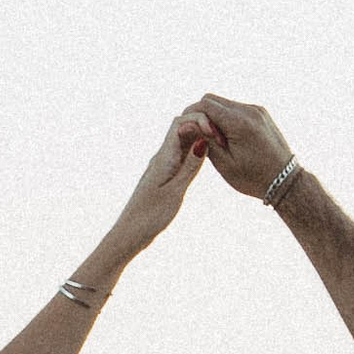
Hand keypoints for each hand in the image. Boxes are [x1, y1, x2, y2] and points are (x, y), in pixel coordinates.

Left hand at [89, 117, 210, 271]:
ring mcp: (163, 165)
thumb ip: (190, 166)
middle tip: (223, 137)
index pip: (181, 123)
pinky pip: (182, 155)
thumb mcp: (175, 192)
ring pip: (183, 140)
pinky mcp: (165, 175)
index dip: (200, 120)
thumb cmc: (150, 216)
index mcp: (164, 158)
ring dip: (200, 137)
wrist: (130, 233)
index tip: (217, 133)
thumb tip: (203, 140)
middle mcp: (162, 157)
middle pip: (182, 127)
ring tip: (220, 145)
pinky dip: (195, 151)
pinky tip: (207, 158)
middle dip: (202, 125)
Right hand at [183, 93, 293, 199]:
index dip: (191, 115)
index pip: (205, 105)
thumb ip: (205, 140)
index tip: (186, 129)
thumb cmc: (253, 178)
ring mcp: (258, 110)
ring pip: (225, 103)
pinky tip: (229, 138)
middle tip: (199, 135)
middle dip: (202, 114)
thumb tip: (187, 124)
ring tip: (216, 140)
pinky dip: (228, 118)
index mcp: (239, 122)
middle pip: (213, 100)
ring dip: (215, 116)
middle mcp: (249, 110)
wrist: (286, 181)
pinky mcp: (262, 113)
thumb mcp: (224, 163)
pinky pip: (237, 108)